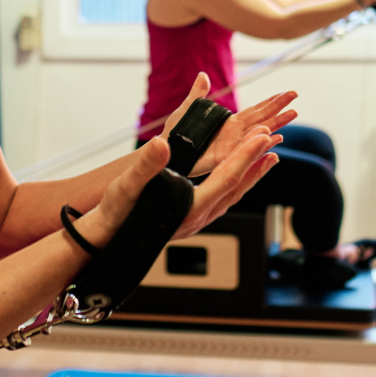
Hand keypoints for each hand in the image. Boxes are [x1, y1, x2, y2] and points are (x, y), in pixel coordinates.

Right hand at [86, 127, 280, 246]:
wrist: (105, 239)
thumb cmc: (115, 214)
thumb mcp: (127, 186)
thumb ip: (146, 165)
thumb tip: (162, 144)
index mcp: (189, 209)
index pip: (226, 178)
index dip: (245, 156)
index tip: (260, 137)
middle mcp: (199, 218)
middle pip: (235, 186)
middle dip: (254, 161)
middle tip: (270, 137)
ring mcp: (197, 221)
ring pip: (233, 195)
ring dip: (251, 174)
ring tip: (268, 156)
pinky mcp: (191, 219)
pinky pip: (223, 199)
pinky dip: (237, 183)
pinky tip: (238, 175)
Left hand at [156, 72, 296, 177]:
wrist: (165, 150)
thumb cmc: (174, 133)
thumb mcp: (186, 109)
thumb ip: (197, 94)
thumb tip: (203, 75)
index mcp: (228, 122)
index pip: (255, 110)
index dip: (271, 102)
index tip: (287, 93)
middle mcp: (235, 133)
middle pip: (262, 119)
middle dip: (279, 109)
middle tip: (296, 99)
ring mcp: (233, 145)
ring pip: (260, 132)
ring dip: (277, 124)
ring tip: (293, 114)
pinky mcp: (226, 157)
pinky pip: (248, 149)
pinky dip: (263, 143)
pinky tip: (277, 139)